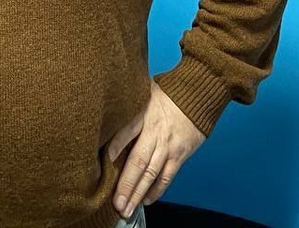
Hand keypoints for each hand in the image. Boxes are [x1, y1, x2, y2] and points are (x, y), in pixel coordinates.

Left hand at [108, 81, 204, 218]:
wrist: (198, 93)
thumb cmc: (168, 92)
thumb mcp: (144, 90)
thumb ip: (128, 103)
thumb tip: (105, 107)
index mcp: (144, 115)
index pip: (124, 134)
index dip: (112, 151)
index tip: (99, 168)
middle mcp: (156, 133)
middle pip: (138, 162)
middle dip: (125, 185)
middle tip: (115, 203)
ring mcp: (169, 146)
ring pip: (152, 173)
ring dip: (138, 193)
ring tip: (126, 208)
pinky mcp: (180, 154)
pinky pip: (167, 176)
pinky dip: (157, 190)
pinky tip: (146, 200)